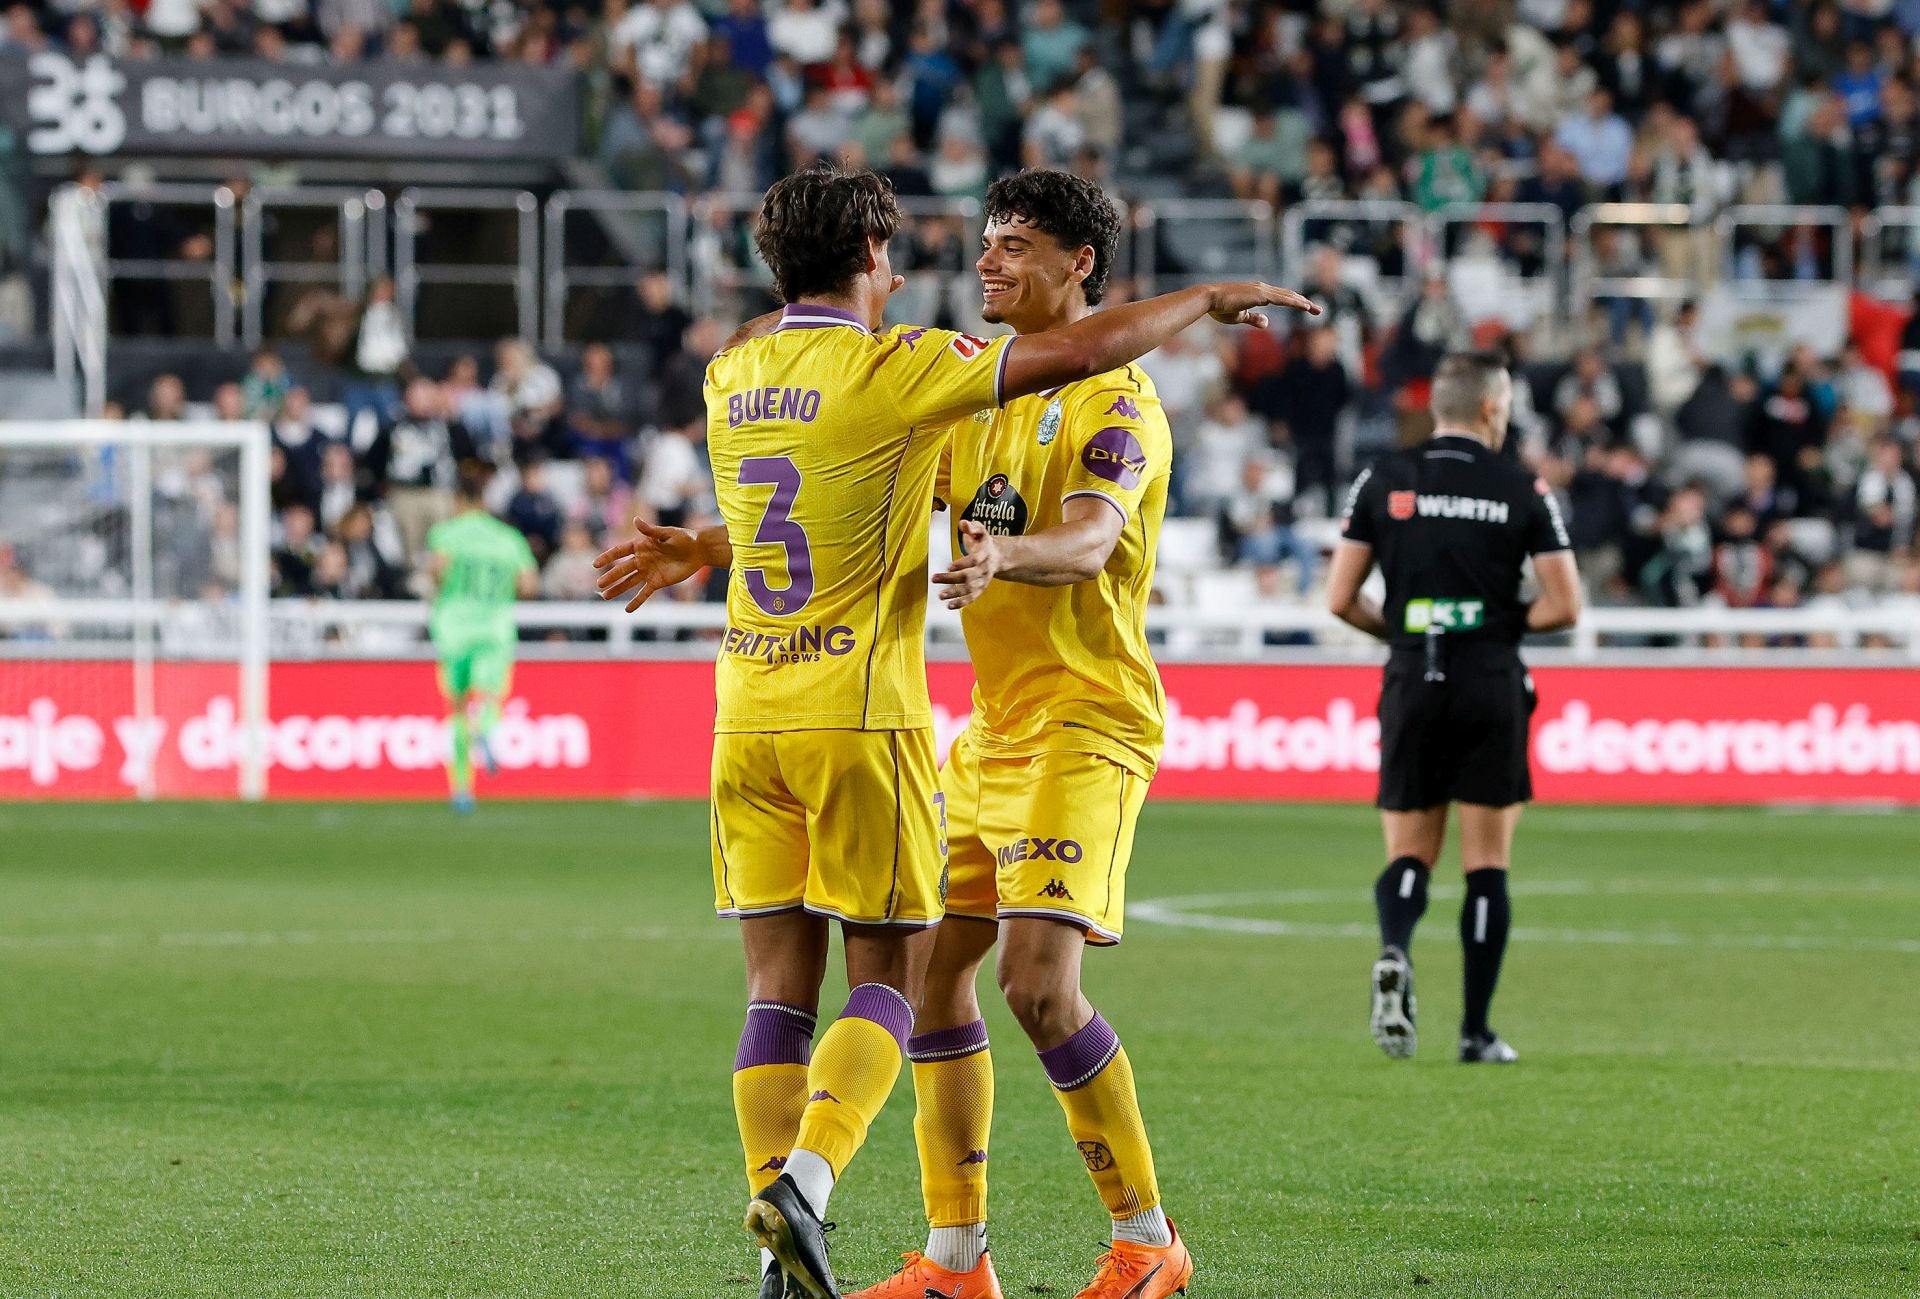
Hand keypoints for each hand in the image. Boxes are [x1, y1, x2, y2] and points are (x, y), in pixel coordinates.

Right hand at [593, 517, 706, 610]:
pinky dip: (637, 601)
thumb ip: (651, 530)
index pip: (619, 551)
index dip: (607, 557)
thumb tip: (636, 520)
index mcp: (641, 545)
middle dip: (611, 577)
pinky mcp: (658, 582)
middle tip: (599, 584)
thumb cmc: (684, 538)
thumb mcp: (668, 533)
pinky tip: (627, 609)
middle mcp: (641, 559)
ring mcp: (648, 572)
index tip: (596, 564)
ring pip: (629, 582)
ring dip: (618, 589)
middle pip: (622, 569)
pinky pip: (644, 593)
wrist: (699, 551)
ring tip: (605, 596)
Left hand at [932, 520, 1002, 609]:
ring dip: (955, 593)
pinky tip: (949, 605)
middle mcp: (985, 569)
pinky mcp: (980, 588)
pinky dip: (961, 603)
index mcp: (985, 553)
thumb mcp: (980, 530)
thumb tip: (964, 523)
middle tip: (935, 579)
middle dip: (951, 579)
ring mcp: (983, 580)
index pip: (974, 560)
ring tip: (940, 596)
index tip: (949, 566)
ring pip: (970, 589)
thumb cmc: (983, 541)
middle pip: (969, 576)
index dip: (962, 564)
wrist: (998, 555)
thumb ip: (972, 527)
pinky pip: (972, 597)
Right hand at [1206, 282, 1321, 328]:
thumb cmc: (1219, 308)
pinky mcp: (1261, 295)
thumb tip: (1267, 322)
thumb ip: (1254, 319)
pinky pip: (1282, 299)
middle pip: (1288, 295)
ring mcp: (1262, 290)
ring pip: (1288, 296)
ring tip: (1316, 310)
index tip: (1305, 307)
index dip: (1294, 301)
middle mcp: (1262, 288)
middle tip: (1318, 310)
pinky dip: (1295, 302)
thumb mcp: (1239, 316)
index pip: (1280, 297)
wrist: (1209, 299)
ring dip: (1304, 303)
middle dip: (1304, 302)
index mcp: (1257, 292)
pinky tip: (1305, 306)